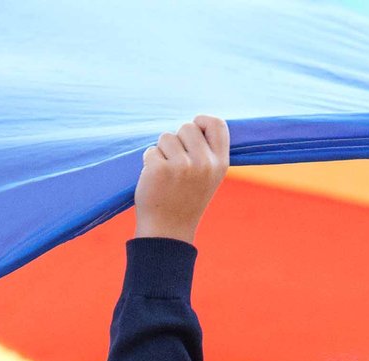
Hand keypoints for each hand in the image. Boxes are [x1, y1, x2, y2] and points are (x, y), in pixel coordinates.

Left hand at [134, 115, 227, 242]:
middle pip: (187, 126)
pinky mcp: (160, 169)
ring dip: (161, 152)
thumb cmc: (185, 200)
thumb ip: (207, 152)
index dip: (202, 121)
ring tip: (166, 175)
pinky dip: (148, 163)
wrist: (168, 232)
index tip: (193, 129)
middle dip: (177, 140)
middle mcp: (204, 164)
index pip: (218, 124)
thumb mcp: (207, 177)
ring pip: (166, 137)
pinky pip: (151, 151)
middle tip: (176, 164)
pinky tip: (155, 182)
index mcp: (220, 164)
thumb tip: (196, 123)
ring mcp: (183, 167)